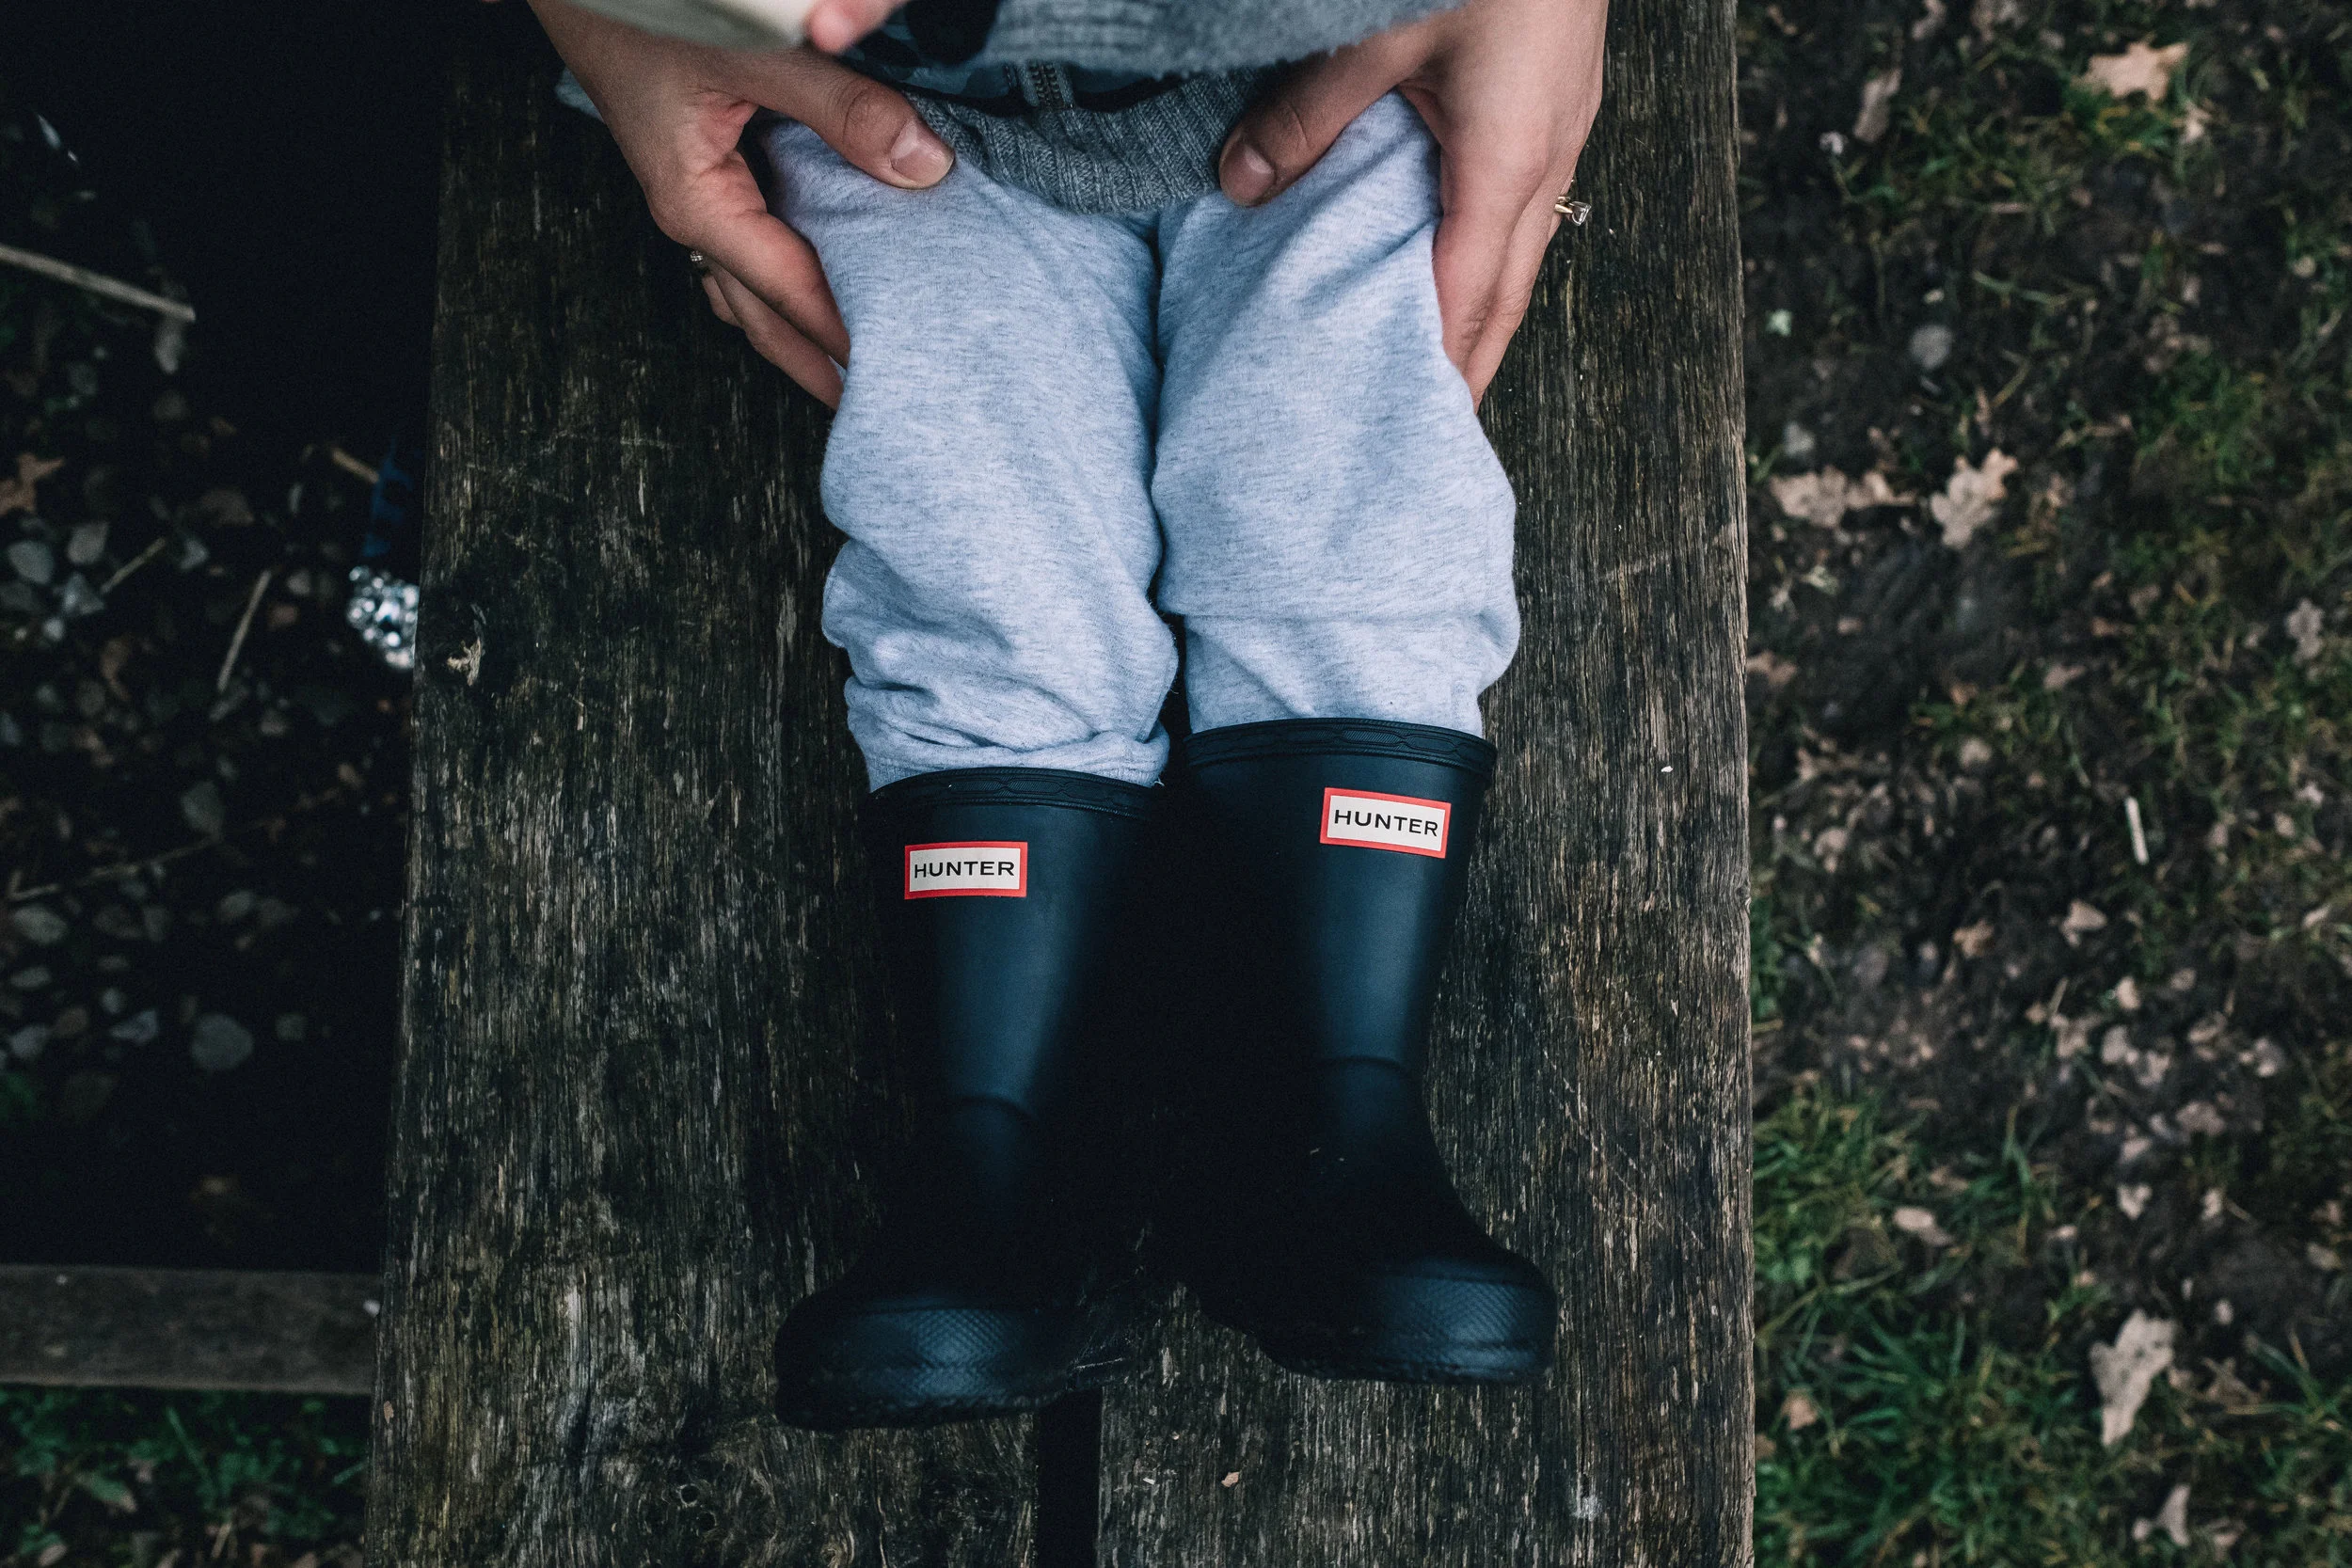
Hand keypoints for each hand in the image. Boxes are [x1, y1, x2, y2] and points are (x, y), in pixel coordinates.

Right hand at [528, 0, 952, 404]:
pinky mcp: (707, 173)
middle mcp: (695, 216)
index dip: (849, 338)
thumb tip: (923, 168)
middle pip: (770, 320)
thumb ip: (842, 108)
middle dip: (824, 368)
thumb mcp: (753, 51)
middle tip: (891, 407)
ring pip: (759, 292)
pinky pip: (758, 250)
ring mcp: (697, 199)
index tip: (904, 376)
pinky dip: (796, 280)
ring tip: (866, 369)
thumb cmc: (646, 7)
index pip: (793, 296)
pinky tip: (834, 287)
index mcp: (699, 205)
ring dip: (807, 332)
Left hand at [1217, 0, 1608, 401]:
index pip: (1464, 302)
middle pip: (1505, 299)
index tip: (1398, 435)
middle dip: (1464, 371)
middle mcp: (1547, 162)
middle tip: (1419, 439)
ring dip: (1477, 316)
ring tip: (1429, 372)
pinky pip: (1522, 208)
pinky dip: (1485, 256)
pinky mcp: (1559, 102)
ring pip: (1520, 256)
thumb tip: (1238, 187)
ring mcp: (1563, 132)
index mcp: (1506, 163)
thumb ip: (1307, 112)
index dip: (1431, 373)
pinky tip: (1447, 263)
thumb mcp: (1376, 27)